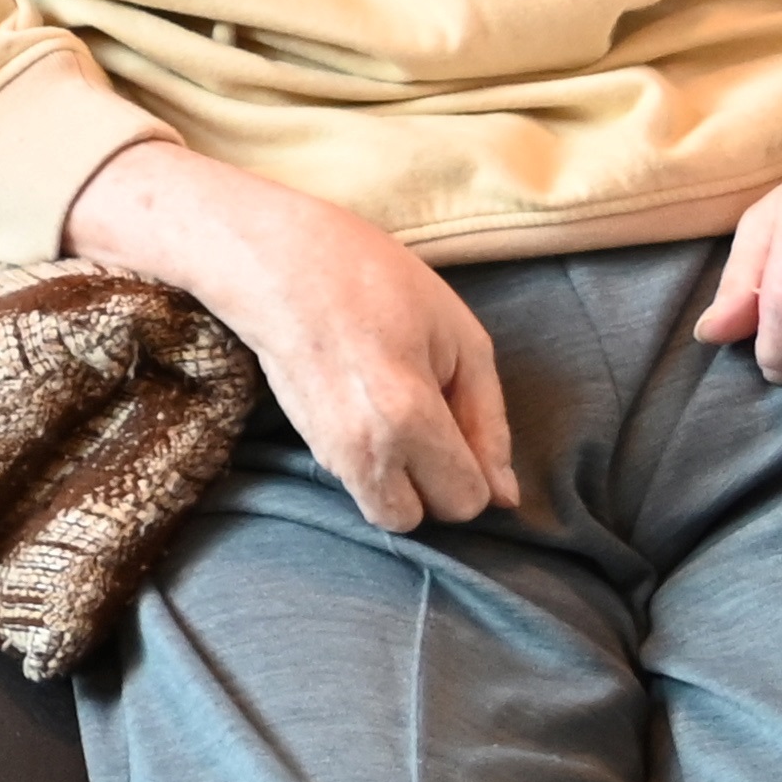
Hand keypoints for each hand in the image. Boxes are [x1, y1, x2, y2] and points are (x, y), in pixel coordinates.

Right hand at [65, 141, 518, 532]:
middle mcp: (364, 451)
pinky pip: (356, 481)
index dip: (477, 470)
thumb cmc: (375, 282)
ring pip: (383, 510)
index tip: (462, 425)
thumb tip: (506, 497)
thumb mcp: (461, 339)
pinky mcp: (305, 444)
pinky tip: (367, 408)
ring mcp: (325, 452)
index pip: (466, 501)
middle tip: (434, 430)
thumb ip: (489, 423)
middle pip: (419, 520)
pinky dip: (372, 462)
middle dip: (436, 488)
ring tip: (398, 416)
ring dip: (402, 481)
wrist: (276, 261)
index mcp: (410, 420)